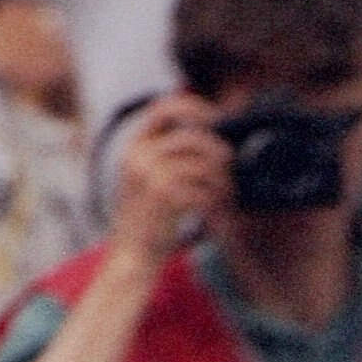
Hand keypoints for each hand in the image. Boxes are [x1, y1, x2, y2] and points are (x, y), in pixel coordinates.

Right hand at [109, 92, 231, 267]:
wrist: (132, 255)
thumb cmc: (148, 219)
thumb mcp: (147, 179)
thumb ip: (168, 156)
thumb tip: (209, 139)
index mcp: (134, 146)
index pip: (163, 108)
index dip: (193, 107)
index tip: (216, 117)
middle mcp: (139, 156)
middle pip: (191, 137)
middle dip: (217, 150)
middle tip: (229, 165)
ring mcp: (151, 176)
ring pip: (201, 164)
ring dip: (221, 178)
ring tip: (225, 191)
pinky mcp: (165, 198)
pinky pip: (203, 189)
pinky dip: (216, 199)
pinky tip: (215, 208)